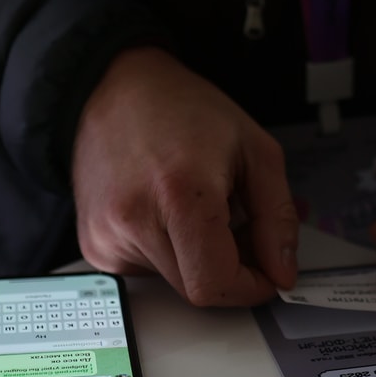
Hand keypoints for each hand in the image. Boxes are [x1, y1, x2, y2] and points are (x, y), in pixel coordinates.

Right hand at [71, 47, 297, 305]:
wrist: (116, 88)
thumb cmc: (184, 111)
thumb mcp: (255, 151)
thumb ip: (277, 217)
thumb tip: (282, 272)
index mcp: (180, 194)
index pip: (215, 283)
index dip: (250, 288)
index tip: (266, 274)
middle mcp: (134, 219)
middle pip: (197, 288)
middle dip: (228, 269)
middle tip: (236, 227)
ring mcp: (106, 235)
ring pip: (173, 283)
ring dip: (197, 261)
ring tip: (196, 210)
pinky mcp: (93, 244)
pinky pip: (145, 272)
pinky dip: (168, 253)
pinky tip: (166, 213)